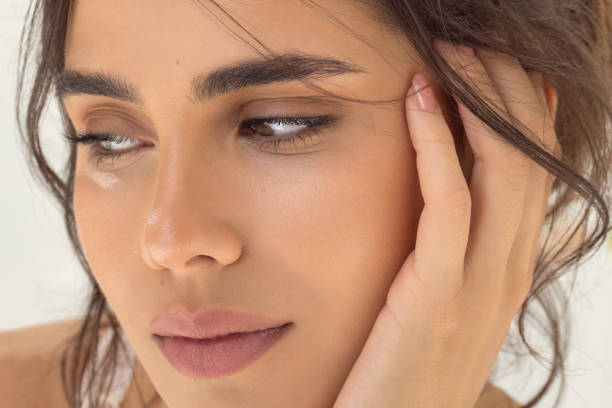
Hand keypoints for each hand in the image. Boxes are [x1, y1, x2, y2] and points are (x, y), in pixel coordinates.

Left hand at [332, 40, 560, 407]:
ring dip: (478, 102)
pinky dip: (438, 144)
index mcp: (511, 268)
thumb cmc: (406, 363)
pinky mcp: (439, 293)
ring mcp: (481, 283)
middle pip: (527, 157)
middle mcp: (510, 270)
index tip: (500, 66)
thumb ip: (455, 253)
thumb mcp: (444, 303)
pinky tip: (417, 102)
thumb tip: (451, 199)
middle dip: (505, 90)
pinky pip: (448, 202)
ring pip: (501, 171)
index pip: (534, 171)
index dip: (524, 111)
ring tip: (451, 53)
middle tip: (473, 42)